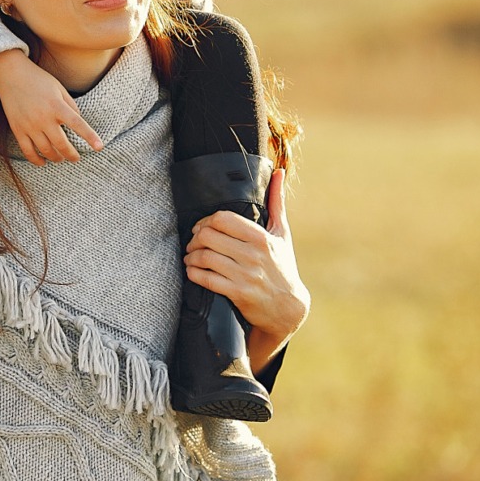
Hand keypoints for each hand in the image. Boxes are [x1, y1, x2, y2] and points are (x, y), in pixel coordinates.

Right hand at [0, 49, 102, 164]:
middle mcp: (43, 117)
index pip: (77, 124)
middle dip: (71, 155)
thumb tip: (78, 122)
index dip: (90, 136)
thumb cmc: (39, 80)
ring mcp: (29, 125)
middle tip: (76, 158)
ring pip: (45, 150)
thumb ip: (70, 105)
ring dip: (56, 158)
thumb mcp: (59, 88)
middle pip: (61, 144)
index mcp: (56, 106)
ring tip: (61, 158)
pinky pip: (28, 151)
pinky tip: (43, 162)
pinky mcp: (17, 129)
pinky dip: (36, 160)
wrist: (11, 75)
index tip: (99, 147)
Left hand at [183, 167, 308, 362]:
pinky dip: (194, 273)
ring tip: (190, 257)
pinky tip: (193, 271)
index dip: (205, 221)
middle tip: (193, 242)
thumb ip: (277, 202)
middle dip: (195, 238)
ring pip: (204, 257)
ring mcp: (245, 275)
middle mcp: (253, 255)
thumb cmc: (283, 266)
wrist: (288, 308)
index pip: (222, 218)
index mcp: (261, 237)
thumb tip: (278, 172)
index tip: (201, 228)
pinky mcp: (238, 293)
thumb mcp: (282, 234)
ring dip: (191, 256)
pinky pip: (206, 279)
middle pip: (209, 236)